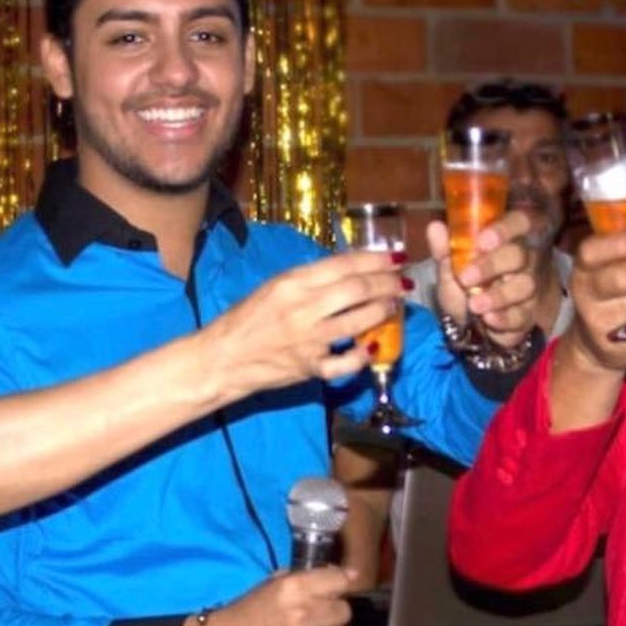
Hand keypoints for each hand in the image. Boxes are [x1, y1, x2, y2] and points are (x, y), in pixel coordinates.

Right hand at [204, 250, 405, 391]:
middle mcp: (302, 307)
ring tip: (394, 306)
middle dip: (387, 284)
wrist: (222, 358)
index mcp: (291, 282)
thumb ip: (308, 280)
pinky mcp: (311, 368)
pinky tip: (373, 347)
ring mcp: (308, 339)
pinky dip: (364, 355)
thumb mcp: (273, 288)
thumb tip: (347, 271)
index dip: (375, 260)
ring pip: (359, 321)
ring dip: (383, 311)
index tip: (396, 257)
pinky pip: (347, 362)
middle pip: (357, 290)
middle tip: (403, 283)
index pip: (343, 265)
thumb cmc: (246, 319)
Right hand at [207, 567, 353, 625]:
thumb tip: (347, 574)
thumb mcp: (272, 584)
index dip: (340, 584)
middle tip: (316, 616)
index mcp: (294, 588)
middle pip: (344, 611)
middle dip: (333, 613)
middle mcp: (303, 614)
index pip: (338, 581)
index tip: (336, 589)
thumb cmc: (246, 613)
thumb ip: (308, 578)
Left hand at [427, 211, 538, 348]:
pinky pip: (522, 314)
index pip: (519, 222)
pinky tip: (488, 319)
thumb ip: (445, 249)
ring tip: (474, 305)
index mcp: (506, 240)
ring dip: (498, 295)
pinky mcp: (527, 314)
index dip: (505, 228)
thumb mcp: (450, 268)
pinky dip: (505, 318)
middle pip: (519, 255)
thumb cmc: (466, 287)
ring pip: (525, 285)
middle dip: (492, 265)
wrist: (471, 326)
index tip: (482, 240)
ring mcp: (528, 287)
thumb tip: (434, 227)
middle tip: (466, 277)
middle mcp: (523, 260)